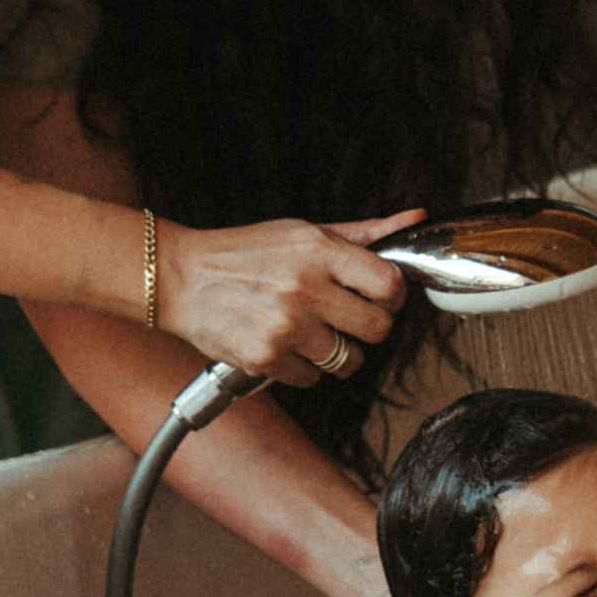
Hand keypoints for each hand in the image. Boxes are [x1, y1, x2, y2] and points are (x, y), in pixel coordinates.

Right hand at [155, 212, 415, 386]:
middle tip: (347, 318)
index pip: (389, 285)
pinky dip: (303, 368)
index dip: (392, 296)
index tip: (378, 297)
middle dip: (368, 326)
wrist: (181, 277)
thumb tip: (416, 218)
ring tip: (312, 333)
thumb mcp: (303, 231)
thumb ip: (362, 233)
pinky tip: (285, 345)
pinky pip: (312, 379)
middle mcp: (304, 289)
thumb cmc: (244, 253)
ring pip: (349, 360)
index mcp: (318, 251)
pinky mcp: (266, 359)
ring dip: (337, 352)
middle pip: (377, 328)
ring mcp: (285, 327)